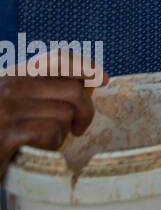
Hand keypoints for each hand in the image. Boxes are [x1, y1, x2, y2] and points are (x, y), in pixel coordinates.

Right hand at [0, 63, 100, 178]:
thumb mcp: (13, 105)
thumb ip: (41, 91)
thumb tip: (88, 82)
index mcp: (10, 76)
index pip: (57, 59)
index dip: (85, 66)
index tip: (102, 78)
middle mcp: (7, 88)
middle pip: (71, 89)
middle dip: (85, 110)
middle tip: (79, 128)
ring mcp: (5, 110)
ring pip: (64, 113)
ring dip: (63, 133)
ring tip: (45, 143)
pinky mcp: (6, 134)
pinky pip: (50, 131)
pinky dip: (51, 143)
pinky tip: (37, 150)